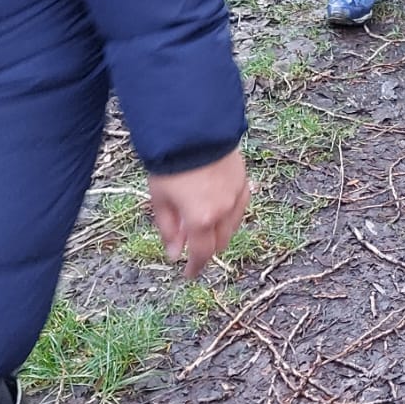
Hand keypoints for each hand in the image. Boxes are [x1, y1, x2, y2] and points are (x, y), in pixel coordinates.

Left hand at [148, 149, 250, 278]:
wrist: (193, 129)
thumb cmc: (171, 164)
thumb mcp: (160, 199)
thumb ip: (169, 229)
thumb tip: (174, 253)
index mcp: (201, 219)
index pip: (202, 254)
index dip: (195, 267)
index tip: (189, 274)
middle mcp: (224, 211)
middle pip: (220, 243)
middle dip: (206, 248)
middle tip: (189, 243)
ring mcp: (237, 195)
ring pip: (232, 226)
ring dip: (218, 231)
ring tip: (200, 221)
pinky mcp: (244, 181)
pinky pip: (239, 206)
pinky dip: (229, 214)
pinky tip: (217, 207)